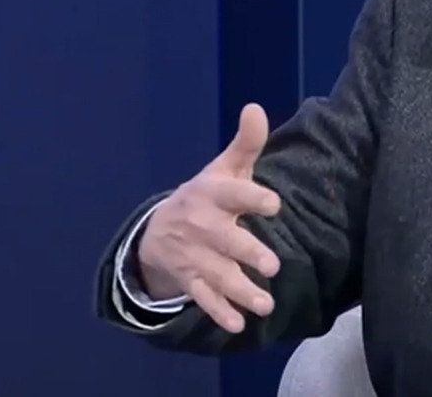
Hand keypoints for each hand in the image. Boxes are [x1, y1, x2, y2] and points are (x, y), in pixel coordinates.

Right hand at [137, 104, 282, 332]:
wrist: (156, 230)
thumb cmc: (206, 198)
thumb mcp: (222, 170)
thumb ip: (245, 144)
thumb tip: (255, 107)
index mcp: (212, 195)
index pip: (233, 195)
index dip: (252, 198)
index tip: (274, 204)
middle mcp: (202, 226)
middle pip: (226, 241)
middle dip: (248, 253)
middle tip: (272, 265)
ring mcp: (194, 256)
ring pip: (218, 275)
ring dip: (241, 291)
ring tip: (266, 305)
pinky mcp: (189, 280)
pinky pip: (203, 298)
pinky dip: (218, 312)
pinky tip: (237, 324)